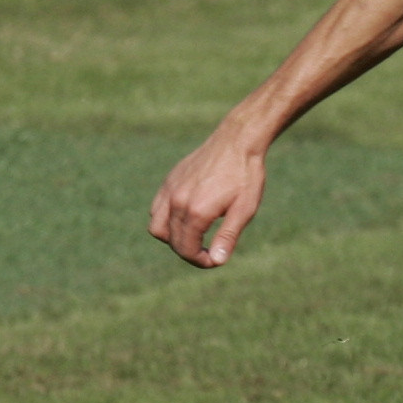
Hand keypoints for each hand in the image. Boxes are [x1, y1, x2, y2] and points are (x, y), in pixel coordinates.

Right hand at [150, 125, 269, 266]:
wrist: (236, 141)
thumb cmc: (245, 176)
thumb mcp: (244, 210)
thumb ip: (228, 236)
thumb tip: (217, 261)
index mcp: (196, 211)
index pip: (186, 249)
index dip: (200, 261)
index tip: (214, 261)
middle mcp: (177, 202)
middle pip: (172, 241)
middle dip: (188, 252)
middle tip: (208, 253)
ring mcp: (170, 190)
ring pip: (156, 227)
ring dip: (172, 238)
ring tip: (195, 236)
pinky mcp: (169, 181)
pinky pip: (156, 209)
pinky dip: (166, 220)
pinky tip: (187, 218)